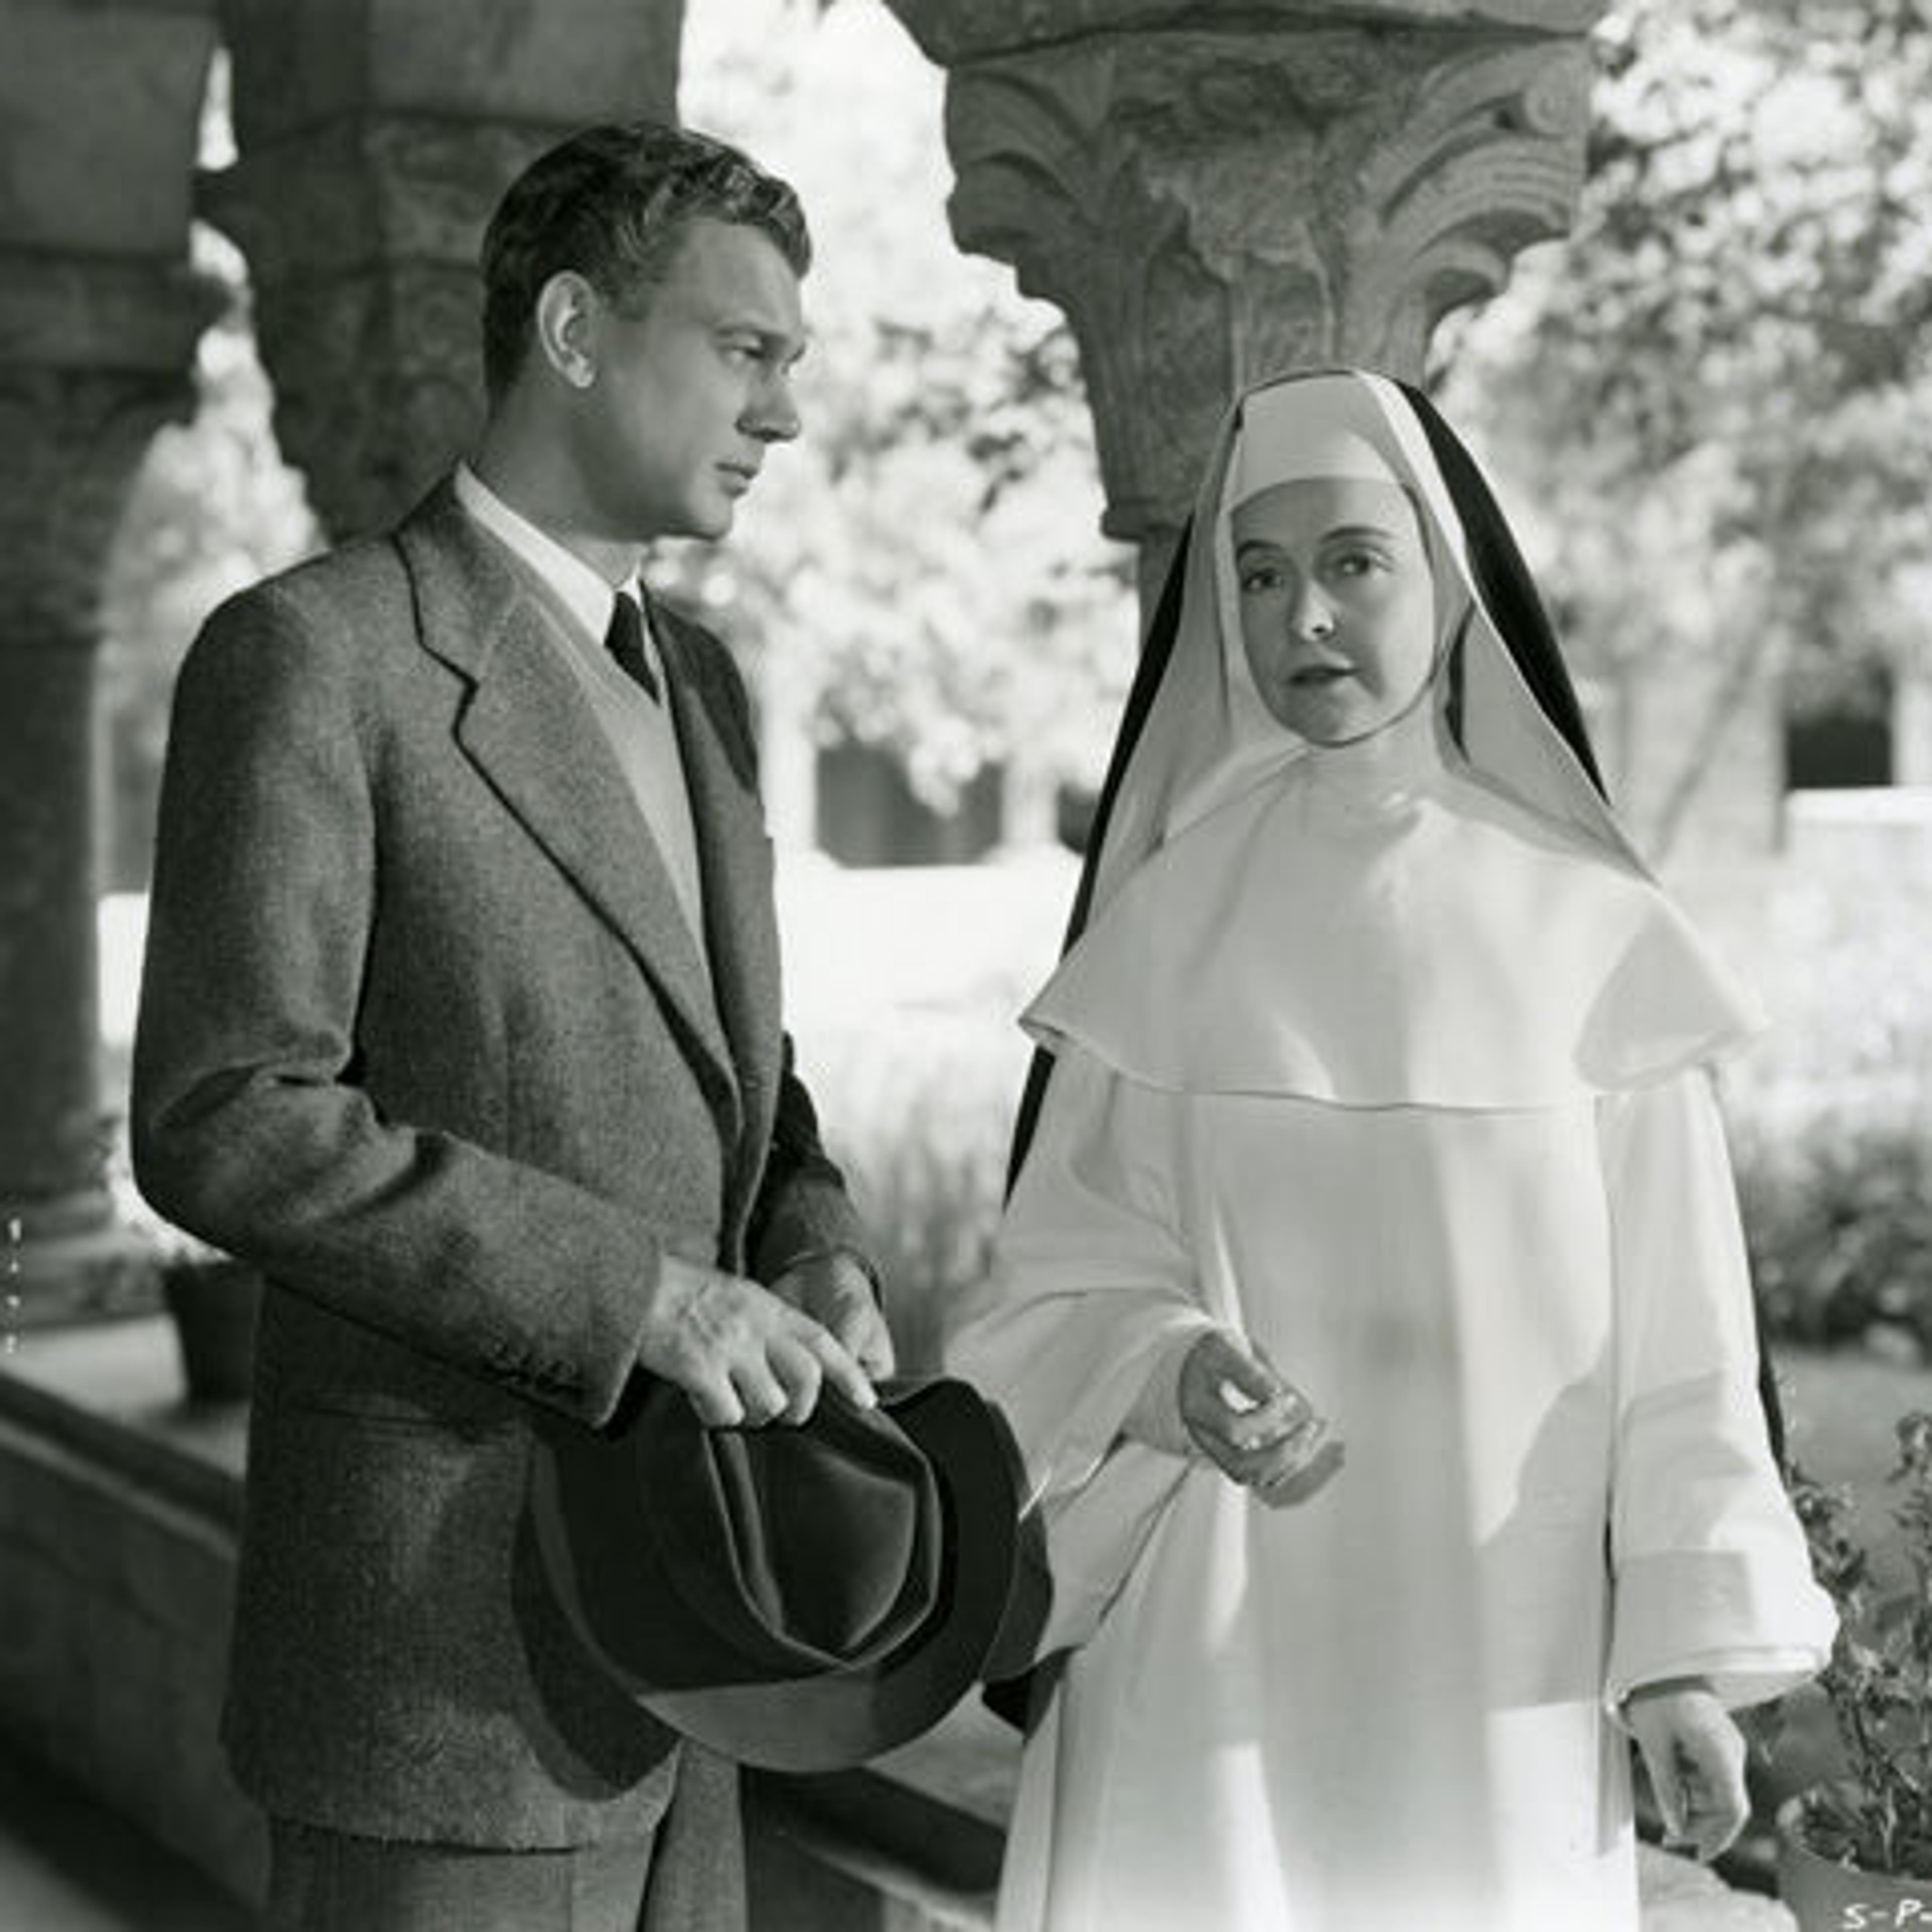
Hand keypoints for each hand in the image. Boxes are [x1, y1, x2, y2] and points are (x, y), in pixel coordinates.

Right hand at [638, 1254, 875, 1428]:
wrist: (633, 1283)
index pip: (823, 1341)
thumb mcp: (738, 1296)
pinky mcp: (698, 1368)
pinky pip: (726, 1413)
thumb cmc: (682, 1292)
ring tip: (730, 1398)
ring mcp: (728, 1348)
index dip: (849, 1374)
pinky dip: (716, 1415)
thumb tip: (792, 1364)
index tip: (867, 1400)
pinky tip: (701, 1400)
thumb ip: (767, 1326)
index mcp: (768, 1308)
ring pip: (768, 1405)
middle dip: (798, 1408)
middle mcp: (756, 1327)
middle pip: (806, 1382)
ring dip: (752, 1414)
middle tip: (779, 1412)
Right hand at [1177, 1330, 1340, 1506]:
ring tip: (1314, 1432)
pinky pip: (1262, 1474)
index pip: (1235, 1430)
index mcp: (1197, 1408)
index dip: (1267, 1418)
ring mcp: (1218, 1450)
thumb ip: (1248, 1370)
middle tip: (1310, 1427)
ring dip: (1290, 1461)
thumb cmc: (1210, 1355)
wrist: (1195, 1367)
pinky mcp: (1234, 1454)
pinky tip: (1307, 1439)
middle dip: (1283, 1452)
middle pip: (1242, 1466)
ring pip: (1254, 1476)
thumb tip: (1277, 1394)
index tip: (1287, 1397)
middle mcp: (1204, 1437)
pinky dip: (1289, 1463)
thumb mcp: (1223, 1348)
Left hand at [1625, 1679, 1748, 1862]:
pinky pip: (1714, 1778)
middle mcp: (1733, 1751)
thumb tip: (1676, 1826)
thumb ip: (1667, 1787)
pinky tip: (1675, 1785)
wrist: (1661, 1662)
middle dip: (1701, 1826)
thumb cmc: (1655, 1695)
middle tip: (1669, 1836)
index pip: (1733, 1809)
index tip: (1698, 1854)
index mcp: (1720, 1751)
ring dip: (1697, 1808)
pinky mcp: (1721, 1744)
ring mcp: (1729, 1747)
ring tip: (1667, 1808)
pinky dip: (1696, 1788)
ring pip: (1720, 1794)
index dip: (1720, 1837)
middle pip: (1728, 1806)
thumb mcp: (1653, 1744)